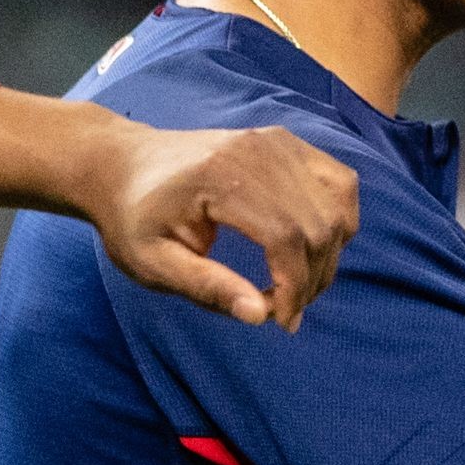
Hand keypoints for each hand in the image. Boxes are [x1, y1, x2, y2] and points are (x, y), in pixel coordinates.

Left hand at [78, 116, 359, 328]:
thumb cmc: (133, 217)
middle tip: (286, 310)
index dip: (294, 287)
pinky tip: (311, 246)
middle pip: (319, 224)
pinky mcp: (290, 143)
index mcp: (221, 177)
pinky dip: (338, 222)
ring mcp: (279, 142)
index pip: (285, 236)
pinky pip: (340, 185)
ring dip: (330, 255)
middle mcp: (259, 151)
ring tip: (298, 283)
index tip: (281, 322)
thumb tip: (258, 315)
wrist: (123, 164)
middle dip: (313, 279)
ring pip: (338, 207)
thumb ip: (206, 288)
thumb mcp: (152, 262)